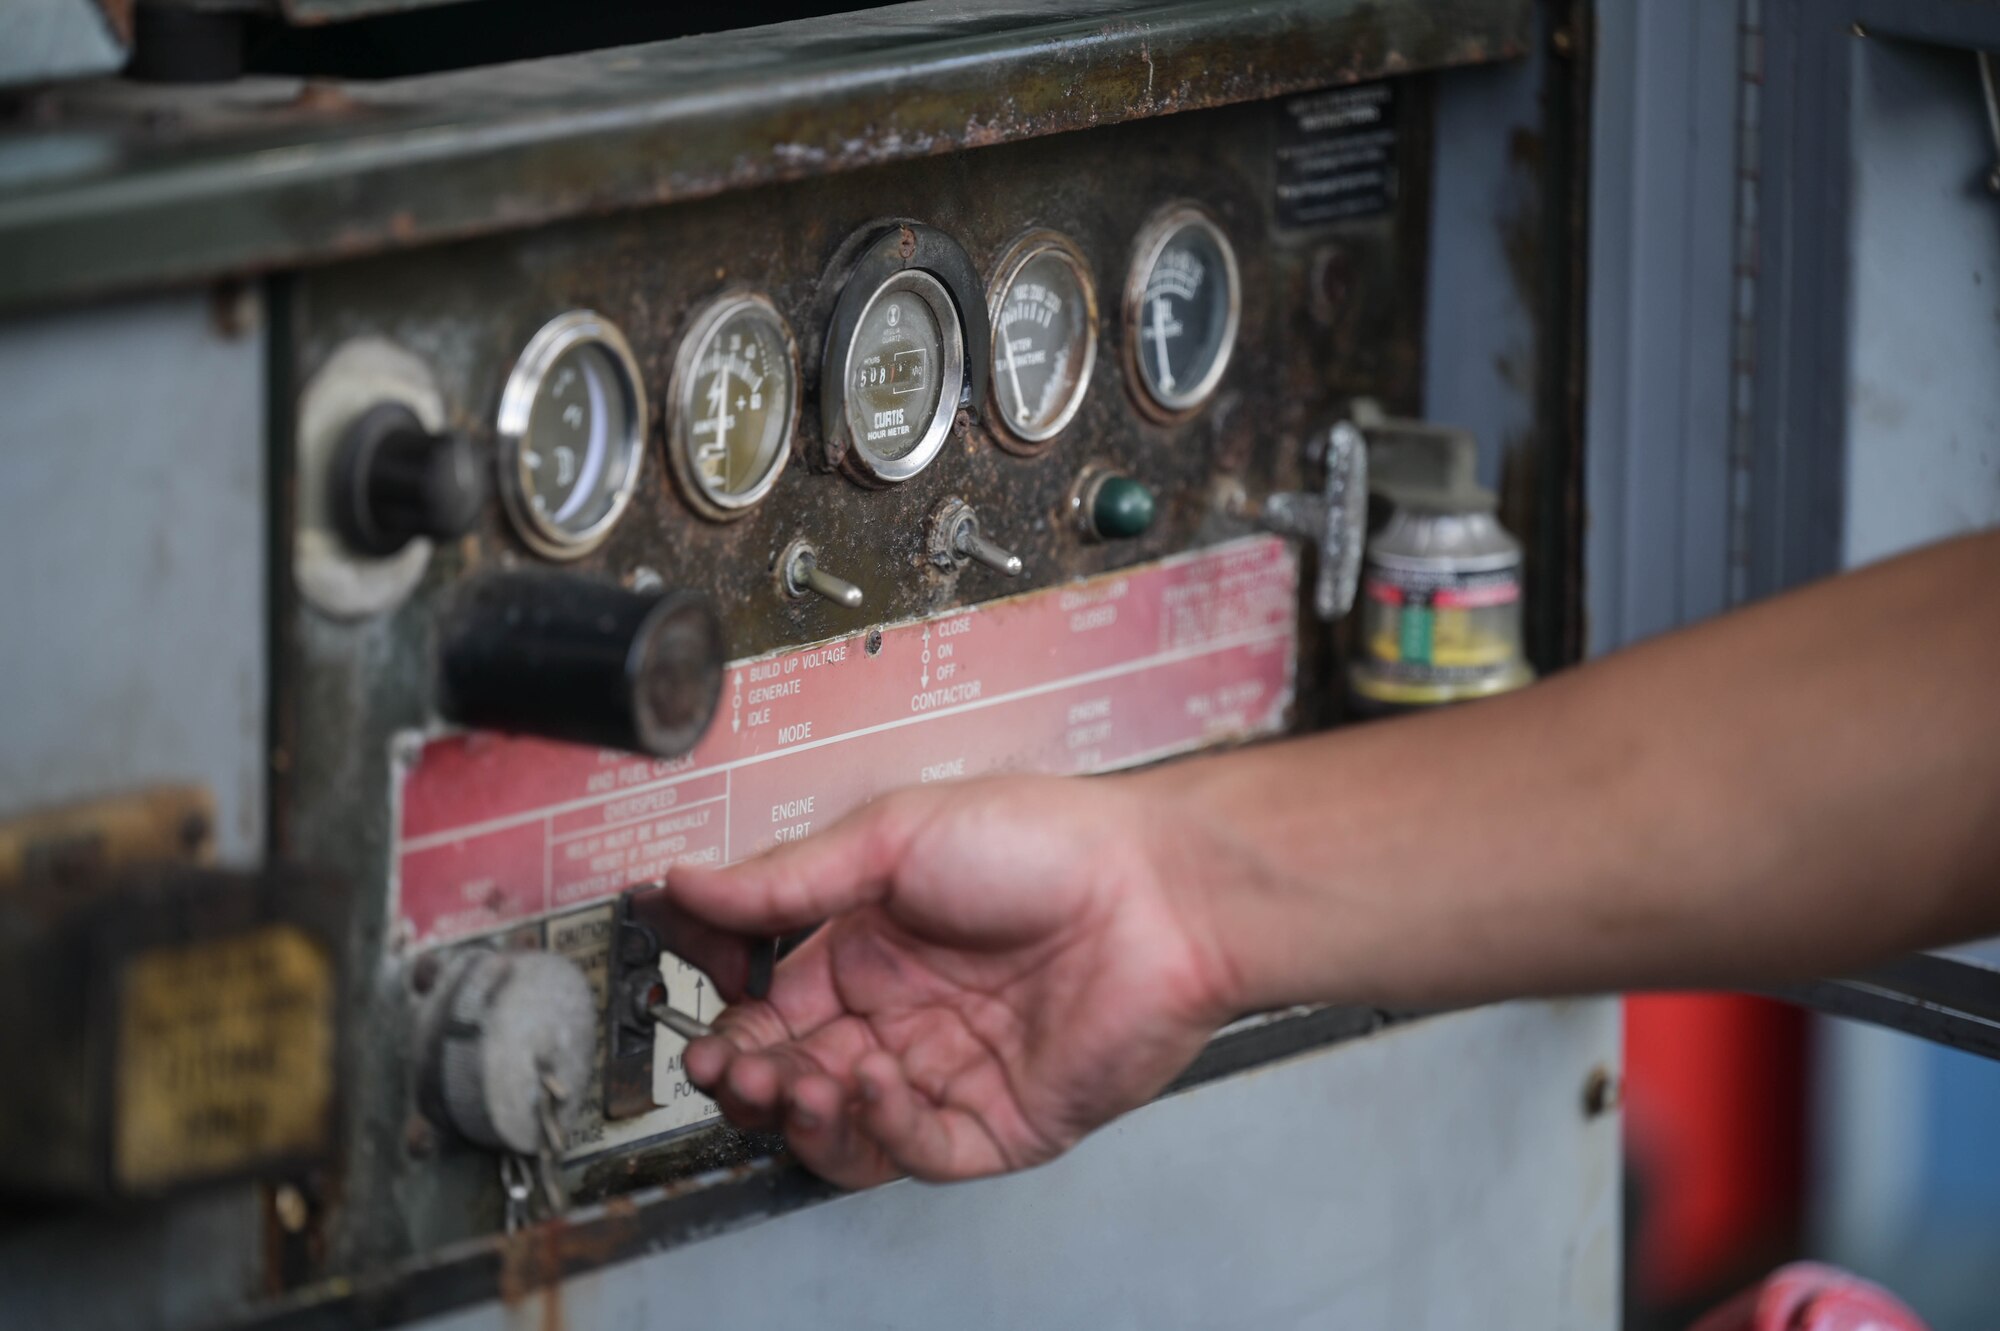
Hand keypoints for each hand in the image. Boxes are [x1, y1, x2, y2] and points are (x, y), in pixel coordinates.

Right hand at [661, 775, 1238, 1187]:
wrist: (1160, 890)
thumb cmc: (1045, 842)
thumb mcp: (892, 838)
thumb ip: (783, 880)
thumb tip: (684, 883)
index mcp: (872, 946)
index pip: (772, 1003)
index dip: (730, 1017)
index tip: (701, 1011)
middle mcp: (905, 1014)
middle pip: (795, 1075)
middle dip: (750, 1076)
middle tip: (727, 1064)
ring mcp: (950, 1073)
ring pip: (843, 1128)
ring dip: (801, 1113)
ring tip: (793, 1080)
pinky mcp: (998, 1124)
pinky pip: (916, 1151)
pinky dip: (879, 1128)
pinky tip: (871, 1078)